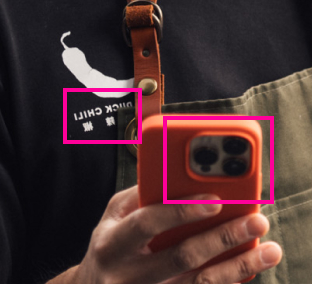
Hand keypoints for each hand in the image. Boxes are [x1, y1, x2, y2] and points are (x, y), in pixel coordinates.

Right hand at [49, 185, 281, 283]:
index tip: (217, 199)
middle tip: (255, 221)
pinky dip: (229, 282)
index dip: (182, 210)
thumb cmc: (108, 244)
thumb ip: (141, 195)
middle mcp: (129, 274)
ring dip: (238, 267)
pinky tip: (247, 268)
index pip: (149, 223)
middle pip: (183, 257)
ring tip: (267, 250)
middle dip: (223, 238)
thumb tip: (177, 178)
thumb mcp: (113, 214)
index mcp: (113, 242)